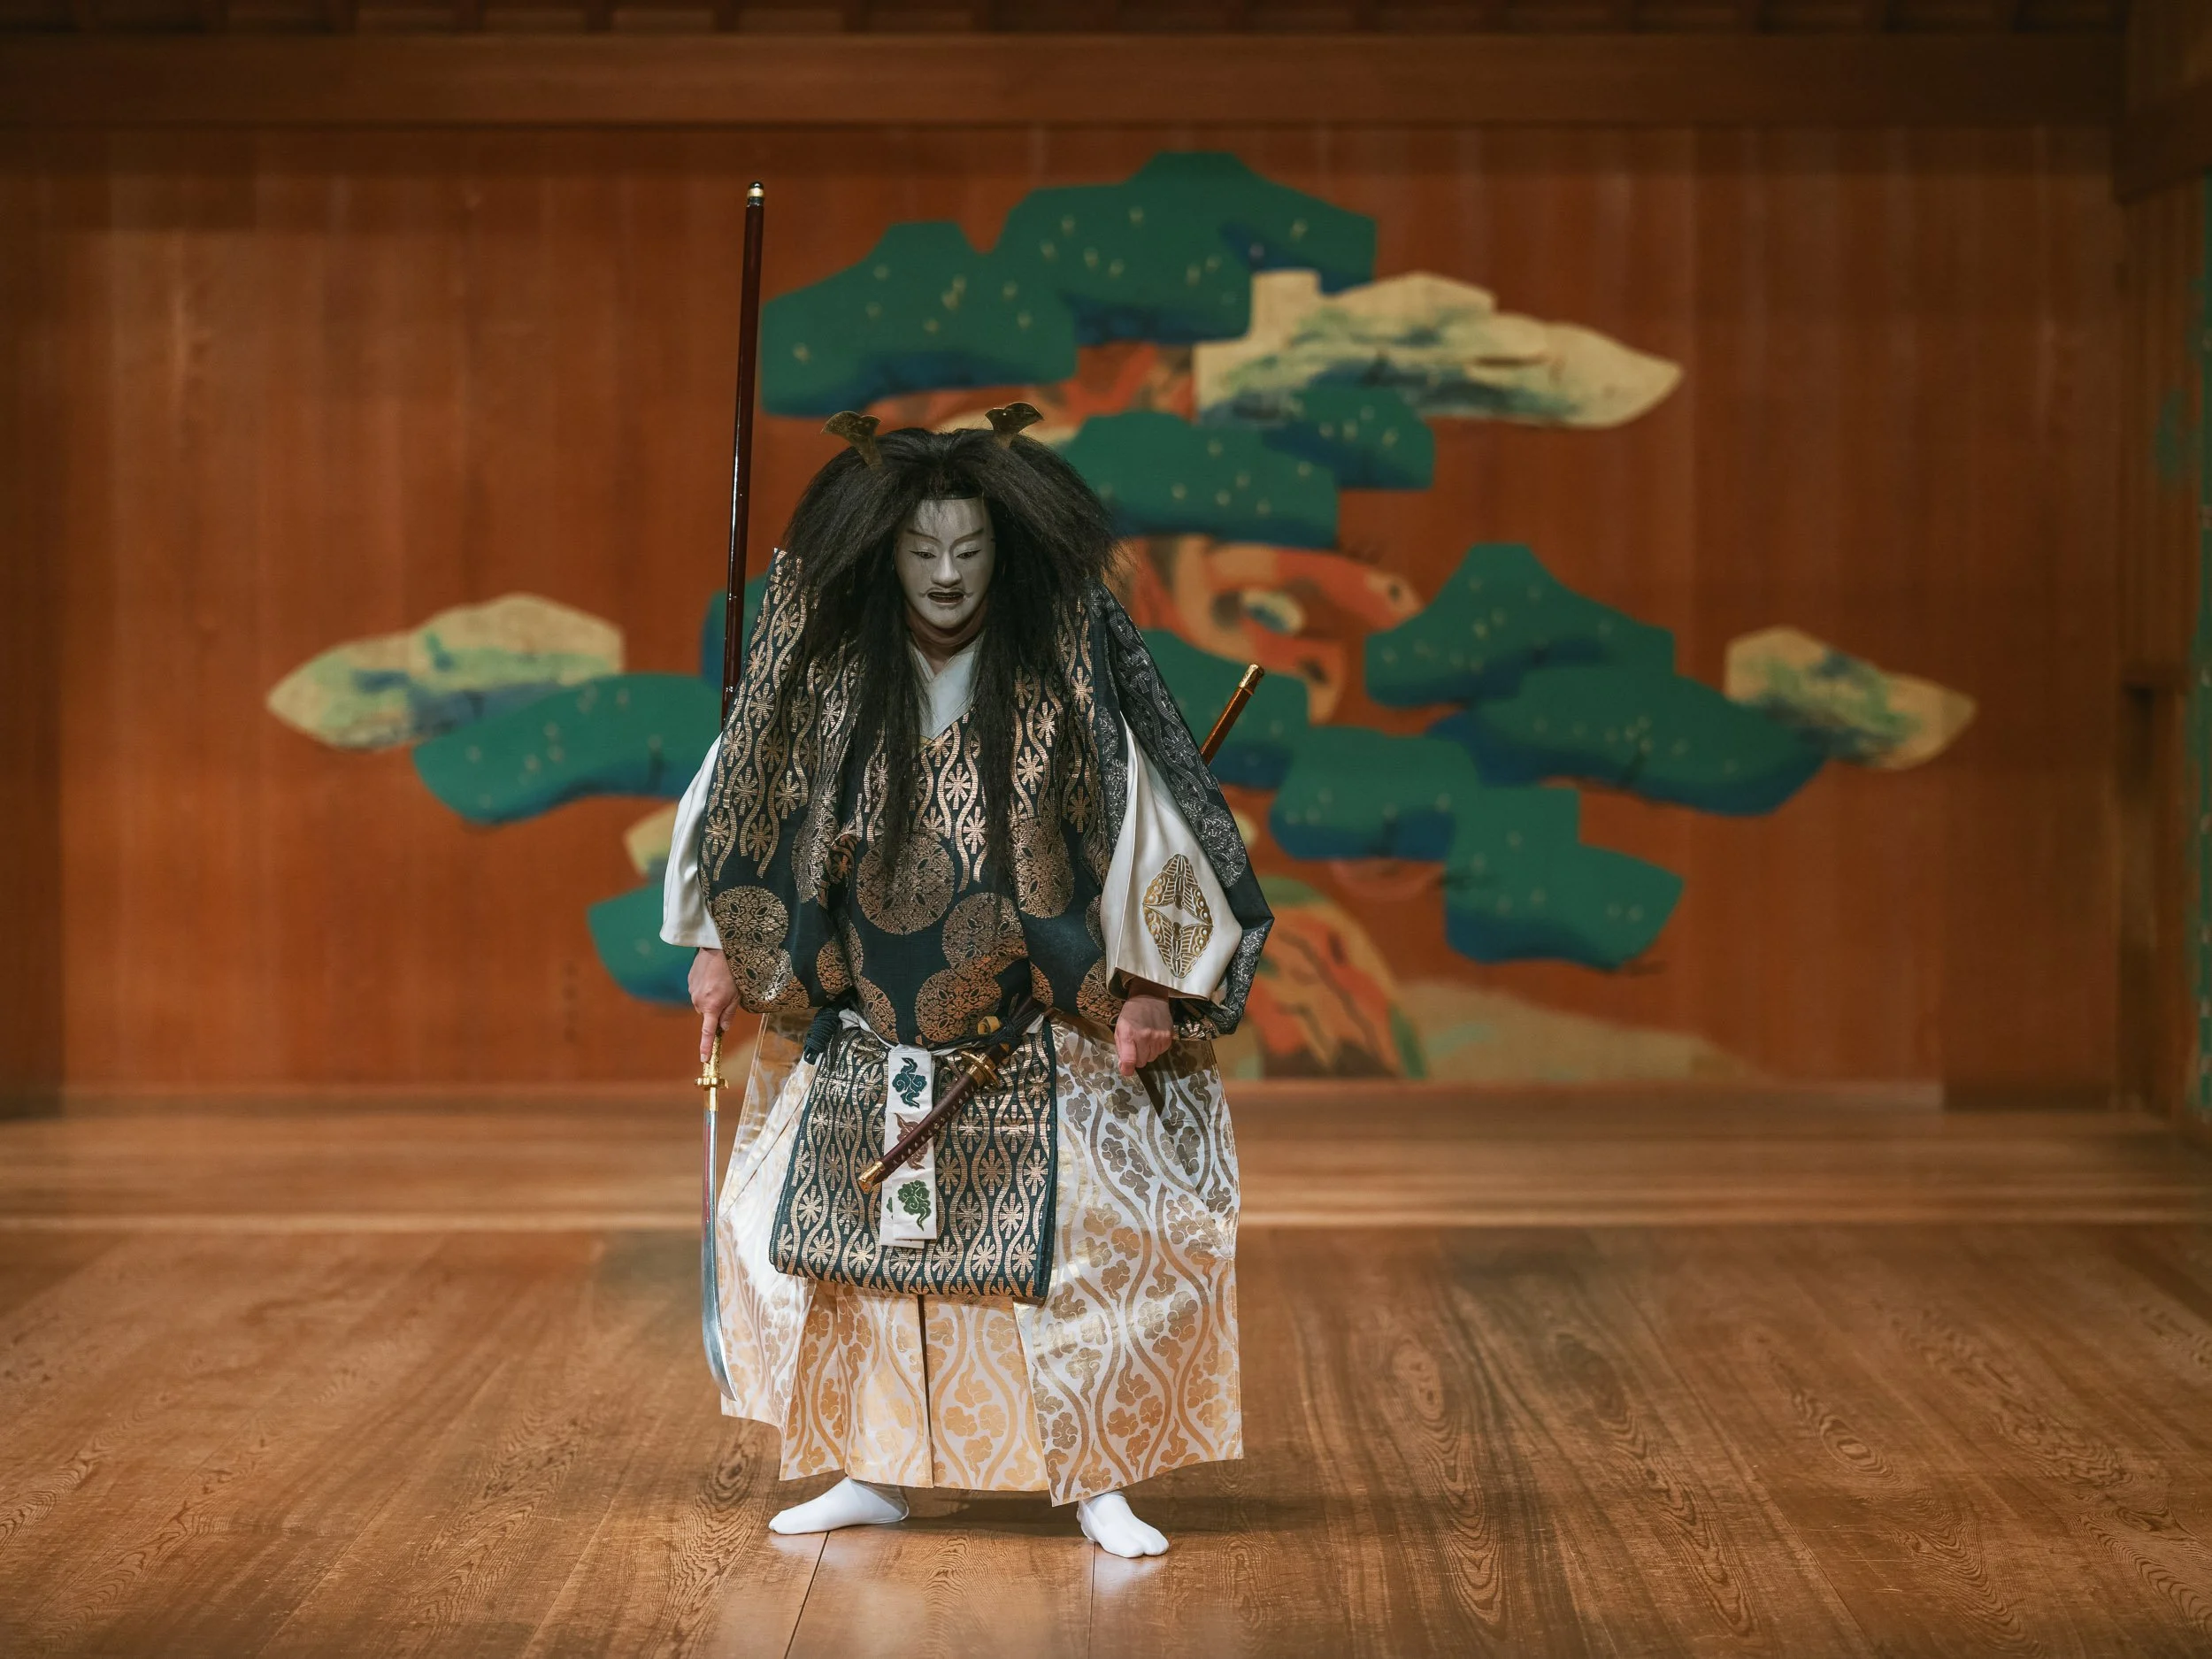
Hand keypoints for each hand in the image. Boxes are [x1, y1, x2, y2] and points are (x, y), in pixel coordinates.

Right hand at [689, 947, 738, 1062]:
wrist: (718, 949)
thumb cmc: (732, 972)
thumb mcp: (737, 995)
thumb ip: (729, 1014)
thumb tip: (724, 1028)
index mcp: (712, 1007)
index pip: (708, 1032)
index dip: (706, 1046)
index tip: (704, 1059)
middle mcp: (699, 1001)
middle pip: (707, 1015)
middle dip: (715, 1011)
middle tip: (726, 996)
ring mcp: (692, 992)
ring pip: (702, 1004)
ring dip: (710, 999)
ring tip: (720, 983)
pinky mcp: (690, 982)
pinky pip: (698, 992)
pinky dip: (705, 989)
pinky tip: (712, 978)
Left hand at [1114, 993, 1173, 1076]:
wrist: (1150, 996)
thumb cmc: (1131, 1013)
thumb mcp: (1119, 1028)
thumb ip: (1121, 1048)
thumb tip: (1125, 1068)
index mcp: (1129, 1034)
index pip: (1130, 1061)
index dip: (1127, 1069)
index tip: (1126, 1069)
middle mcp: (1145, 1037)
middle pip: (1141, 1062)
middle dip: (1137, 1057)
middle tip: (1136, 1046)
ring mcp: (1158, 1038)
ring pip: (1152, 1058)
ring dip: (1147, 1052)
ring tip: (1145, 1039)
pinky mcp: (1168, 1037)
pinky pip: (1161, 1052)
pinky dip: (1156, 1047)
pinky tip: (1154, 1036)